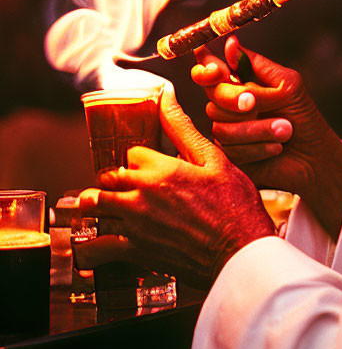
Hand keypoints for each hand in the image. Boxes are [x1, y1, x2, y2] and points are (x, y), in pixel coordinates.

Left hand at [79, 84, 274, 287]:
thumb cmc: (235, 205)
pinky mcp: (136, 252)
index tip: (150, 164)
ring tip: (109, 208)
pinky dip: (94, 245)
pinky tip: (100, 243)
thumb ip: (183, 129)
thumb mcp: (215, 160)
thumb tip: (166, 96)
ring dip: (99, 206)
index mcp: (162, 169)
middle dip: (115, 179)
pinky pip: (98, 247)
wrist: (241, 251)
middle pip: (107, 178)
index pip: (131, 153)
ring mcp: (136, 224)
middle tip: (127, 185)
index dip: (141, 158)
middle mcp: (142, 194)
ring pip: (96, 208)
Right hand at [191, 36, 341, 238]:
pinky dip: (259, 146)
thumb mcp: (286, 86)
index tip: (216, 71)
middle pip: (212, 95)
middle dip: (236, 99)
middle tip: (255, 104)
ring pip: (221, 125)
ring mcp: (226, 129)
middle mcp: (228, 104)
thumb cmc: (303, 118)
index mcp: (241, 81)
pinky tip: (276, 146)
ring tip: (285, 130)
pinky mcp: (228, 155)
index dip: (206, 69)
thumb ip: (255, 67)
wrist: (315, 156)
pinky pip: (231, 148)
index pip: (208, 70)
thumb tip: (230, 42)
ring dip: (259, 128)